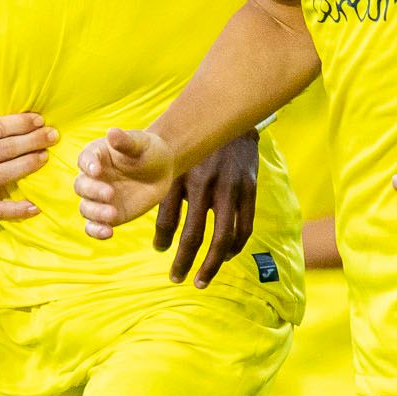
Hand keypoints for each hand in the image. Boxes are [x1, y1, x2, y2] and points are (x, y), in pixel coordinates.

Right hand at [74, 128, 177, 239]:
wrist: (160, 171)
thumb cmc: (148, 151)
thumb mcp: (141, 144)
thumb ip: (126, 141)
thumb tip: (112, 132)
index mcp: (95, 156)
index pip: (85, 159)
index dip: (88, 165)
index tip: (97, 170)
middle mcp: (92, 178)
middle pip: (81, 186)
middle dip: (93, 191)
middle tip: (110, 193)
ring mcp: (98, 198)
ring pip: (86, 208)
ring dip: (95, 213)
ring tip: (112, 214)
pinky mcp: (106, 216)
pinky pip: (94, 226)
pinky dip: (96, 231)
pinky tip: (108, 232)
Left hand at [156, 129, 259, 286]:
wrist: (229, 115)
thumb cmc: (194, 142)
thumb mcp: (171, 157)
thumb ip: (161, 185)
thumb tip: (147, 216)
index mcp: (179, 175)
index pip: (166, 218)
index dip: (160, 239)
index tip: (159, 250)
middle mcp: (203, 184)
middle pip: (193, 235)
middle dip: (183, 261)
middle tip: (175, 278)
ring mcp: (229, 188)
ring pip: (221, 238)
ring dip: (210, 264)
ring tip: (200, 280)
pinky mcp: (249, 189)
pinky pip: (244, 227)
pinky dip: (234, 247)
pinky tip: (225, 257)